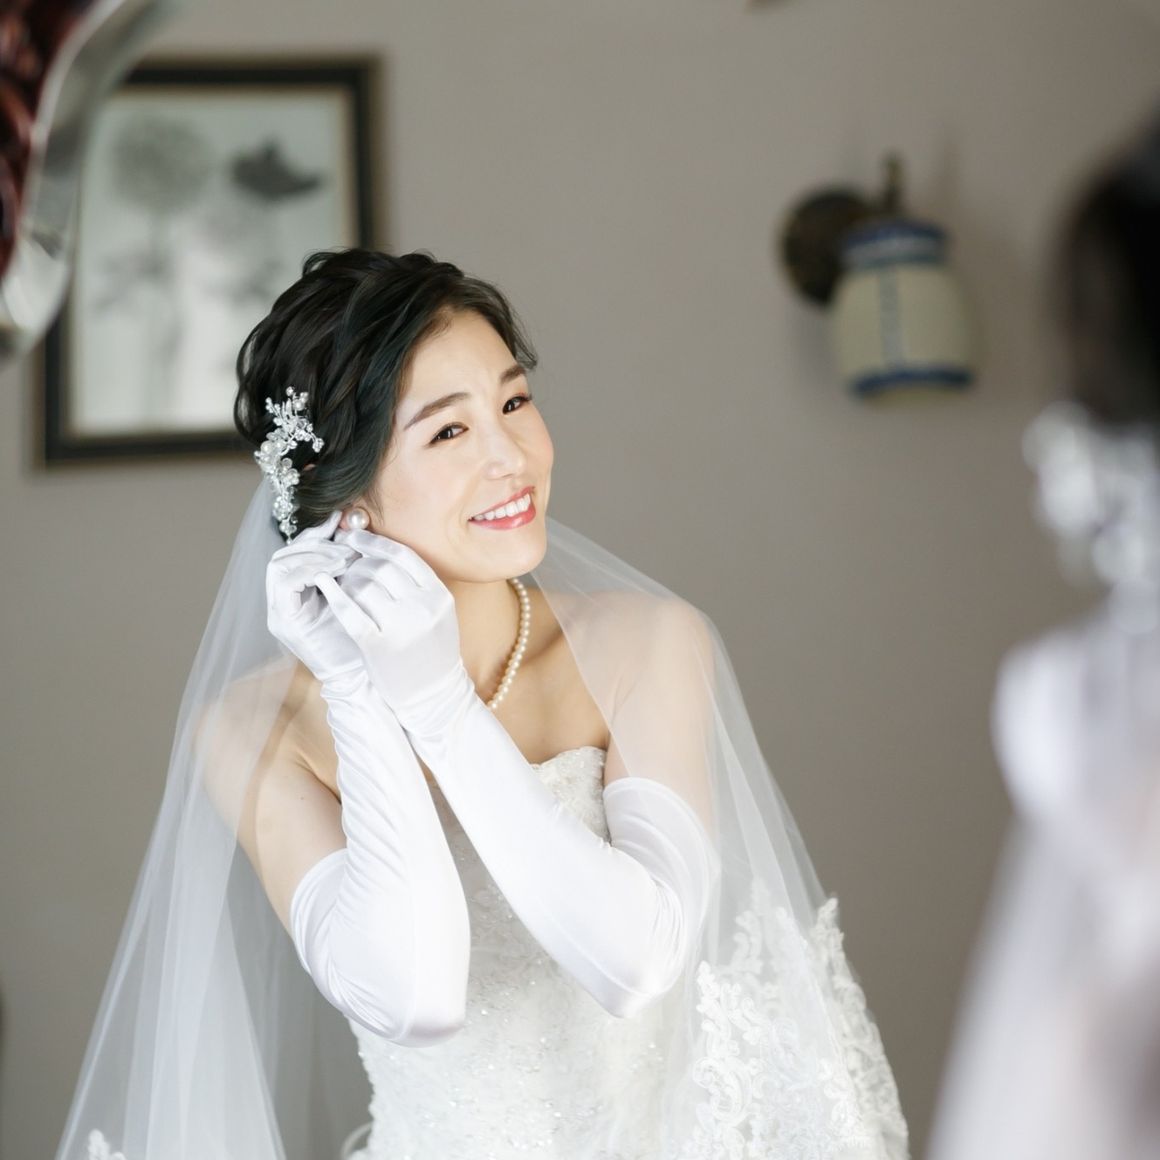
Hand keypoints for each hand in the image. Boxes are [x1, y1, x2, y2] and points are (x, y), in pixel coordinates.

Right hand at [266, 511, 365, 692]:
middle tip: (346, 546)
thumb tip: (355, 531)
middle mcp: (282, 601)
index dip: (317, 532)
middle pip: (284, 553)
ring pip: (279, 564)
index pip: (298, 550)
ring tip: (344, 558)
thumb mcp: (357, 594)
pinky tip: (336, 571)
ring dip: (313, 555)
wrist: (362, 676)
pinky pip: (285, 583)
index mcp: (299, 591)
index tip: (341, 520)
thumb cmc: (365, 636)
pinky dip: (309, 570)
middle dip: (316, 543)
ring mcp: (279, 612)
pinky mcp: (283, 622)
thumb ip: (349, 567)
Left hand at [316, 528, 473, 733]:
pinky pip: (350, 612)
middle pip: (380, 567)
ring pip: (363, 586)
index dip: (374, 543)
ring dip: (345, 578)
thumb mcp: (439, 613)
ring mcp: (401, 627)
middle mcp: (422, 607)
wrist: (433, 697)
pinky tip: (323, 585)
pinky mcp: (378, 645)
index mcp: (438, 596)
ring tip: (339, 581)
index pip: (402, 556)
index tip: (355, 538)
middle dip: (357, 561)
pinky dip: (334, 595)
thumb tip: (382, 553)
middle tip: (343, 562)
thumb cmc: (433, 652)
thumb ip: (419, 585)